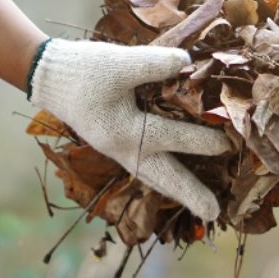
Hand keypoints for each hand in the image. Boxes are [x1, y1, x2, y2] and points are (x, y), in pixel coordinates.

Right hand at [28, 38, 231, 220]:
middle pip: (162, 178)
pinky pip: (146, 168)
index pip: (171, 136)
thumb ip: (153, 63)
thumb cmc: (84, 71)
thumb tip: (188, 63)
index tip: (226, 143)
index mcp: (125, 131)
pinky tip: (177, 179)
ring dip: (177, 191)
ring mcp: (119, 151)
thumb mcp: (118, 63)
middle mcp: (123, 149)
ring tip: (202, 207)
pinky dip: (164, 176)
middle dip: (189, 194)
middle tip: (214, 214)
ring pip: (154, 177)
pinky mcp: (118, 144)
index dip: (200, 139)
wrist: (52, 78)